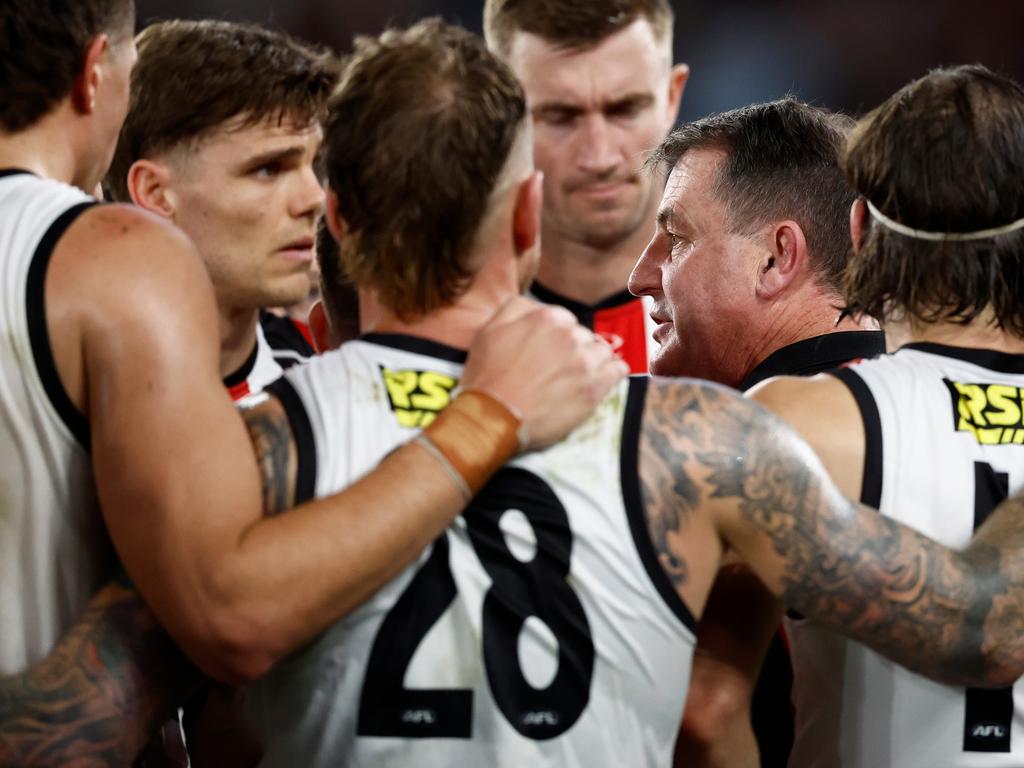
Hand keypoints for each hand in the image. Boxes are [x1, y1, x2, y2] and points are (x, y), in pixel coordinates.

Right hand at [463, 296, 627, 449]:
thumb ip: (515, 308)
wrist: (492, 419)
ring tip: (576, 379)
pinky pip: (619, 371)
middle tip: (556, 371)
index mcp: (547, 317)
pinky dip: (611, 374)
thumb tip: (534, 305)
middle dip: (573, 351)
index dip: (555, 339)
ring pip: (603, 352)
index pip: (564, 321)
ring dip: (593, 362)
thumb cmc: (487, 378)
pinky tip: (599, 382)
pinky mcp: (595, 387)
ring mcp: (585, 361)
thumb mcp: (489, 330)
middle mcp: (570, 334)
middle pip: (584, 337)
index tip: (547, 355)